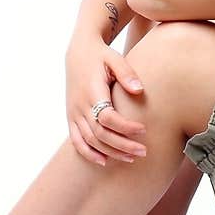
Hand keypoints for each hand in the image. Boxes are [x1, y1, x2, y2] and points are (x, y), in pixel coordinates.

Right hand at [64, 35, 148, 166]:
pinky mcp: (71, 117)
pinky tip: (104, 162)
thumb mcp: (114, 58)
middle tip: (144, 152)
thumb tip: (139, 90)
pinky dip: (88, 153)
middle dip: (122, 146)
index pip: (107, 117)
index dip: (125, 127)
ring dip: (110, 152)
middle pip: (100, 134)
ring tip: (131, 158)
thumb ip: (126, 73)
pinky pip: (77, 141)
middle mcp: (80, 105)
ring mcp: (74, 113)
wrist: (78, 53)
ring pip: (90, 141)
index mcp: (91, 91)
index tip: (144, 129)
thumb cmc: (101, 56)